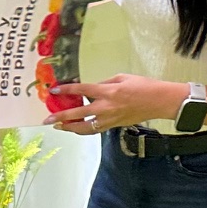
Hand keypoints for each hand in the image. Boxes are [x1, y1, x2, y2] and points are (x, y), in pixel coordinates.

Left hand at [46, 75, 180, 132]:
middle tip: (47, 119)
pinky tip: (77, 128)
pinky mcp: (113, 126)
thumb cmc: (144, 85)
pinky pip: (93, 130)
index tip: (54, 91)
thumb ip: (105, 83)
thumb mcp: (123, 77)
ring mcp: (108, 119)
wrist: (159, 101)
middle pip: (77, 114)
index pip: (82, 91)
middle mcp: (105, 107)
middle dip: (60, 116)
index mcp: (108, 91)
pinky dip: (83, 129)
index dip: (66, 90)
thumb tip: (92, 89)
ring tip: (59, 126)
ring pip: (83, 127)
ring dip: (69, 127)